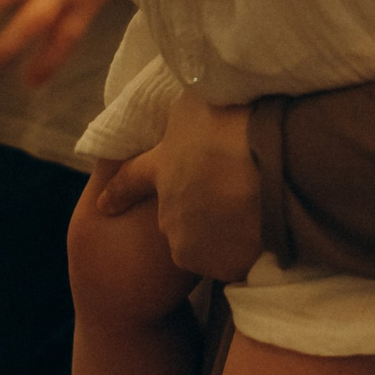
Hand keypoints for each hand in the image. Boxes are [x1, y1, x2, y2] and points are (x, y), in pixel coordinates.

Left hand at [99, 101, 260, 278]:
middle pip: (180, 217)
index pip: (131, 181)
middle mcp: (170, 215)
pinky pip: (236, 262)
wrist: (264, 168)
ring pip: (209, 243)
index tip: (105, 206)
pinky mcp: (223, 270)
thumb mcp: (196, 104)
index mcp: (161, 170)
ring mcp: (194, 247)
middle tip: (234, 189)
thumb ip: (186, 119)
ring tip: (257, 212)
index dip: (118, 193)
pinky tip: (269, 232)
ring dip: (225, 233)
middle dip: (200, 208)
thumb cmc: (229, 126)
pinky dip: (248, 252)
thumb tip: (187, 116)